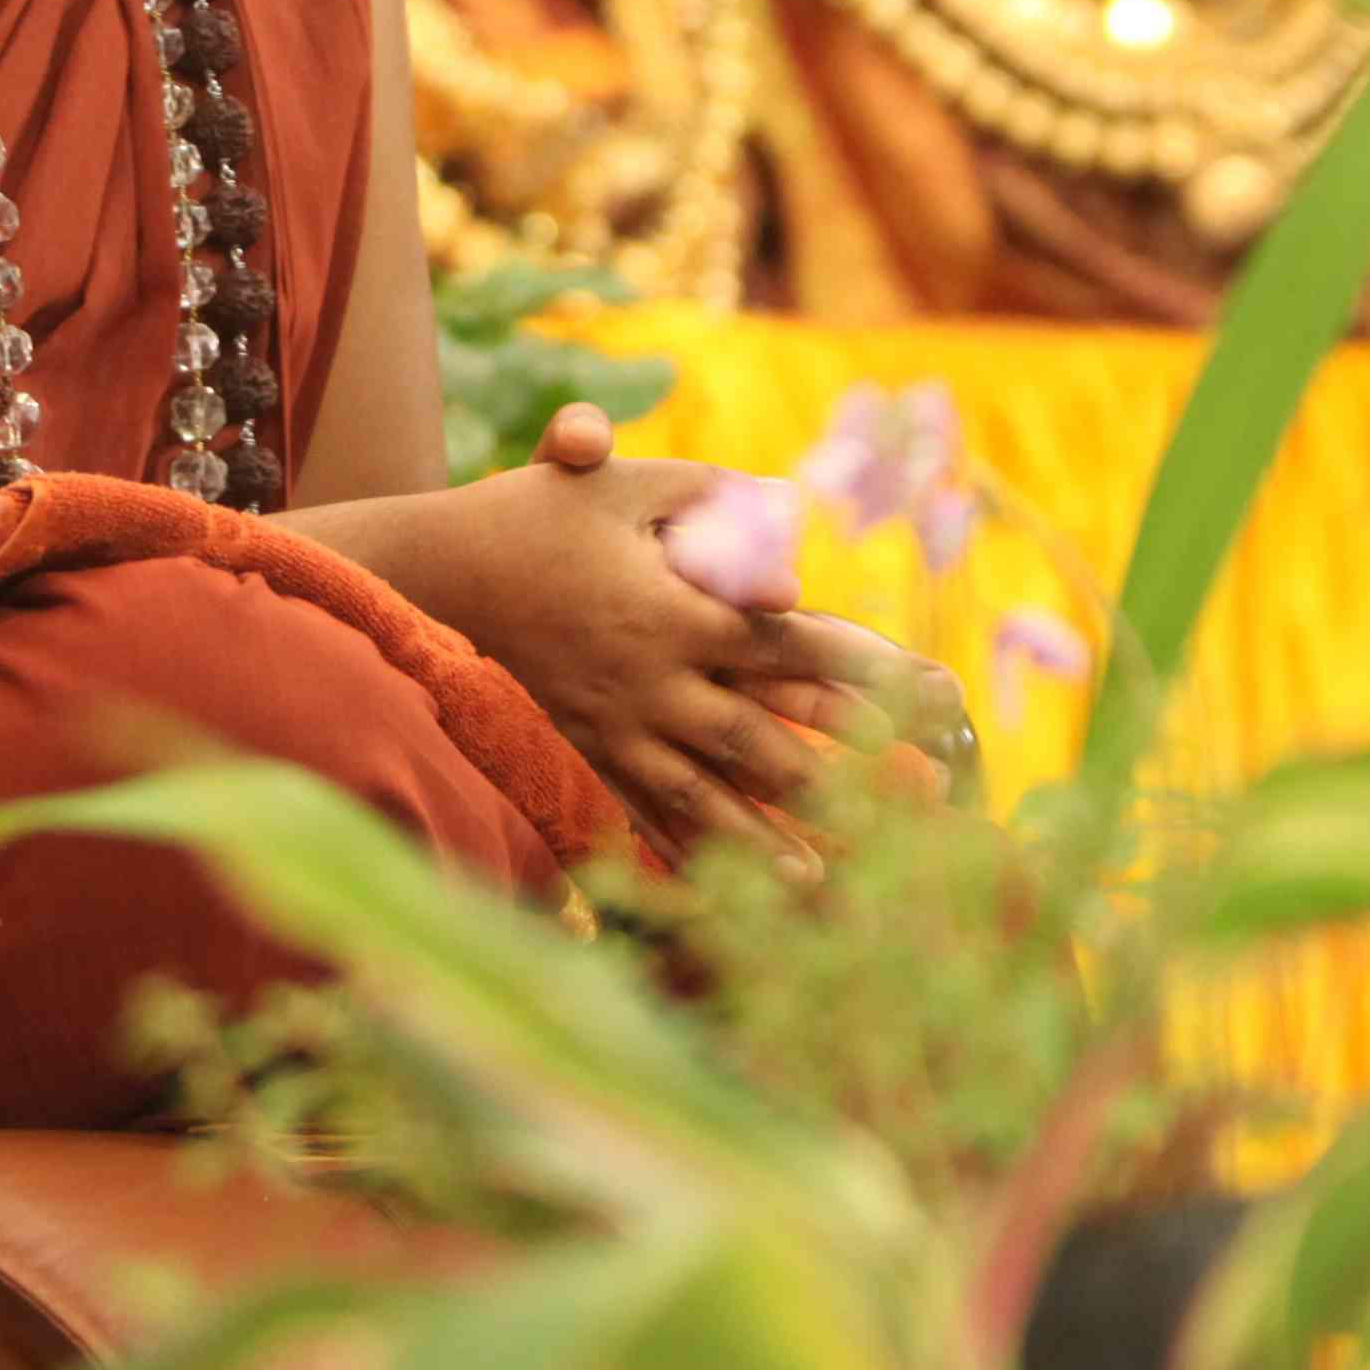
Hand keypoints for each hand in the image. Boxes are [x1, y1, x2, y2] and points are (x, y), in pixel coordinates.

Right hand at [410, 408, 967, 853]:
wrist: (443, 569)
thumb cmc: (541, 513)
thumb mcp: (619, 484)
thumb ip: (706, 500)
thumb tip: (785, 538)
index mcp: (676, 611)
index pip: (788, 645)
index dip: (860, 668)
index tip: (927, 690)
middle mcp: (654, 680)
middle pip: (762, 735)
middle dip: (839, 769)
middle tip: (914, 800)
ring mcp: (621, 725)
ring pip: (707, 792)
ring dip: (768, 838)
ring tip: (827, 880)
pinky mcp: (591, 749)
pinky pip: (647, 809)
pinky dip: (691, 849)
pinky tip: (728, 885)